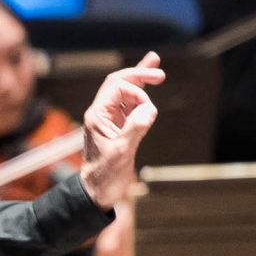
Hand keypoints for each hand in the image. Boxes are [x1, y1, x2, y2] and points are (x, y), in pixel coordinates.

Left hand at [76, 52, 163, 209]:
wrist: (96, 192)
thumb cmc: (105, 175)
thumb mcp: (121, 153)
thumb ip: (135, 128)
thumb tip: (150, 108)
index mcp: (97, 116)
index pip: (118, 88)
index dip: (136, 93)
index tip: (148, 111)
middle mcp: (101, 113)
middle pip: (118, 82)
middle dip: (138, 74)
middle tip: (159, 73)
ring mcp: (108, 119)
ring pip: (123, 90)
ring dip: (139, 78)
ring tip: (155, 63)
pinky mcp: (117, 126)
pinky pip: (128, 103)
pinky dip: (139, 92)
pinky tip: (149, 82)